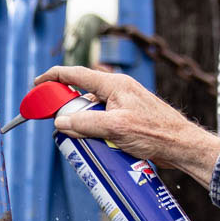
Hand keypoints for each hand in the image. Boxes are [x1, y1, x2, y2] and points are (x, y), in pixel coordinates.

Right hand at [34, 65, 219, 187]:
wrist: (183, 146)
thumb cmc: (156, 133)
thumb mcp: (115, 128)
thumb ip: (85, 123)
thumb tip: (60, 122)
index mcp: (114, 84)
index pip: (75, 74)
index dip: (52, 77)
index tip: (36, 85)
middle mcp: (118, 90)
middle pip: (81, 94)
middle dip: (67, 109)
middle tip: (57, 123)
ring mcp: (124, 104)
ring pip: (92, 111)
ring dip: (83, 125)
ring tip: (83, 141)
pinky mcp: (129, 119)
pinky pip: (104, 122)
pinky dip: (96, 132)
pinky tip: (99, 146)